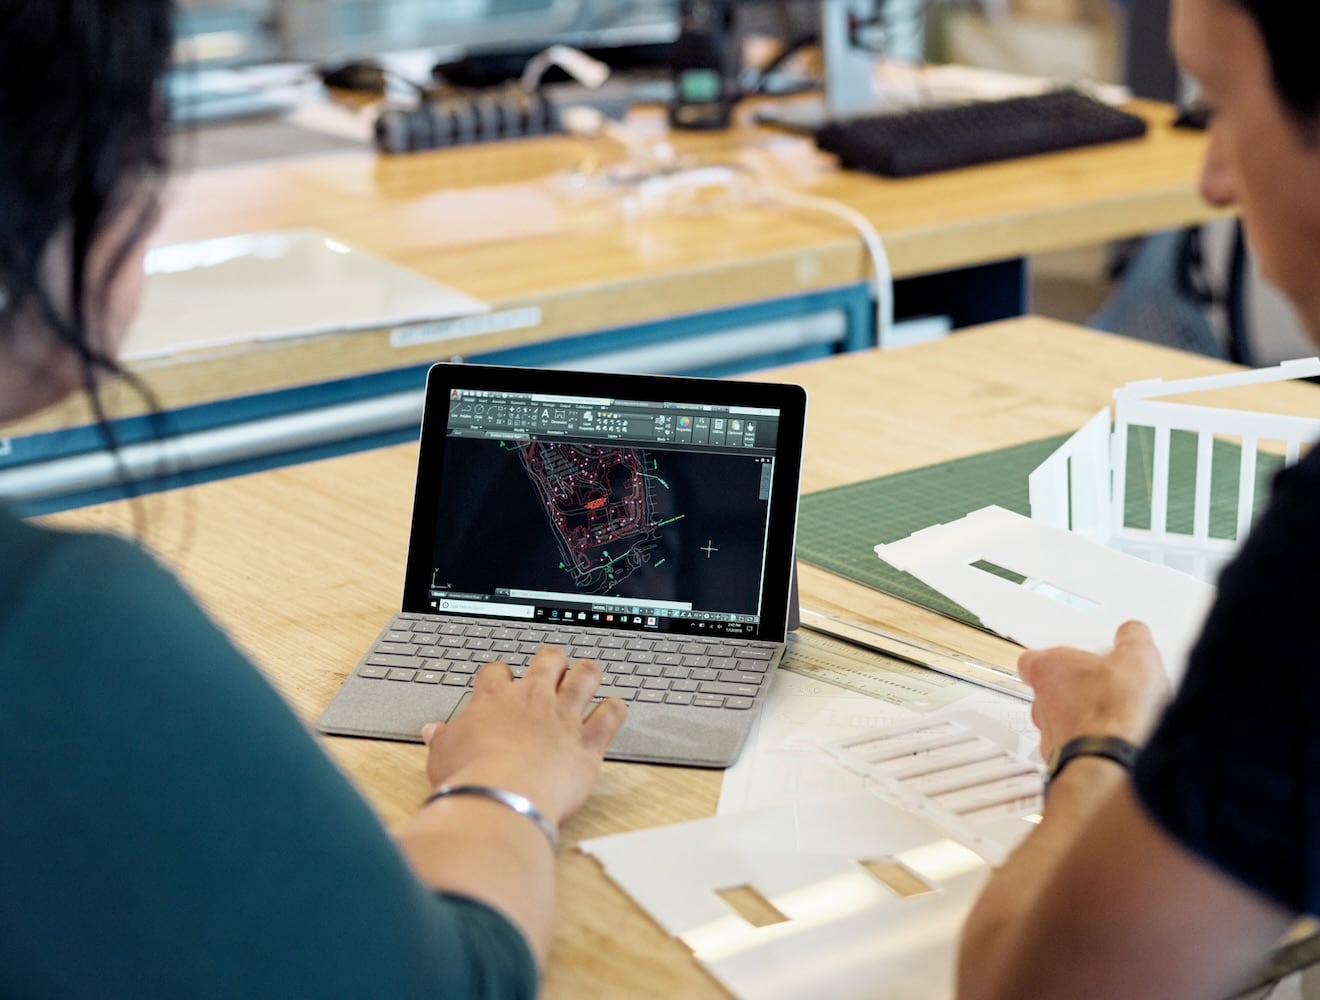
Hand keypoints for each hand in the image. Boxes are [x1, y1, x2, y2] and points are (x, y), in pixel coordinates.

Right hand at [420, 647, 626, 825]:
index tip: (502, 682)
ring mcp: (564, 716)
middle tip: (554, 666)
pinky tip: (613, 709)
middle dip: (552, 660)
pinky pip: (611, 714)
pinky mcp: (588, 741)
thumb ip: (444, 739)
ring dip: (587, 673)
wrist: (504, 796)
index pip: (497, 671)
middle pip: (548, 660)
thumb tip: (435, 731)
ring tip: (588, 673)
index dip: (501, 674)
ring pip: (585, 675)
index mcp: (495, 699)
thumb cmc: (471, 779)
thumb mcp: (443, 757)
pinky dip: (614, 709)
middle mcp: (534, 699)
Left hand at [1017, 621, 1169, 759]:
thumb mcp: (1136, 657)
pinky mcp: (1063, 763)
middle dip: (1075, 691)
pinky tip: (1117, 746)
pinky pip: (1073, 752)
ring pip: (1060, 724)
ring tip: (1116, 719)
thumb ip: (1131, 638)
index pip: (1032, 660)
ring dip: (1083, 722)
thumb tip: (1132, 633)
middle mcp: (1040, 705)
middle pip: (1048, 693)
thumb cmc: (1115, 709)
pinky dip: (1091, 748)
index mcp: (1048, 670)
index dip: (1053, 659)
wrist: (1112, 761)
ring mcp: (1049, 737)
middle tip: (1103, 689)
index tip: (1071, 659)